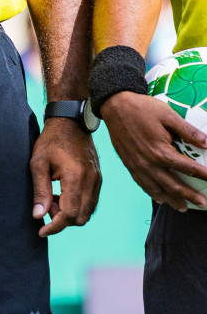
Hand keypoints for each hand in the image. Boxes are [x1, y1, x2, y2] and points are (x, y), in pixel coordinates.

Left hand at [29, 116, 101, 235]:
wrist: (71, 123)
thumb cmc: (51, 140)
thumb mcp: (38, 163)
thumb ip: (39, 190)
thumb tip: (39, 216)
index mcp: (76, 177)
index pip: (70, 214)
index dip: (55, 226)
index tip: (41, 231)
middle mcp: (91, 182)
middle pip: (81, 217)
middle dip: (62, 221)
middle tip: (45, 209)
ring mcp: (97, 181)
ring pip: (87, 212)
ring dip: (69, 214)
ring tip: (51, 200)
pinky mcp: (98, 180)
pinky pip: (90, 202)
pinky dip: (76, 206)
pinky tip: (60, 195)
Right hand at [101, 91, 206, 212]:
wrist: (114, 105)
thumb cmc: (141, 108)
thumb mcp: (168, 115)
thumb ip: (187, 131)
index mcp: (161, 152)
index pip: (187, 168)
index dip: (203, 175)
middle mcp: (149, 163)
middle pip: (173, 185)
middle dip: (190, 196)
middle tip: (202, 203)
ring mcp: (137, 166)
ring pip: (156, 189)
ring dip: (171, 200)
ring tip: (183, 207)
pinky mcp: (128, 164)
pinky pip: (142, 184)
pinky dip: (152, 193)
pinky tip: (159, 198)